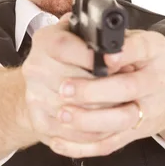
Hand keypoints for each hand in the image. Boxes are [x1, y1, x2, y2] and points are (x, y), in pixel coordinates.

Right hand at [21, 12, 121, 149]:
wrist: (42, 84)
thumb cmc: (68, 56)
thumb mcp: (79, 35)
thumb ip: (93, 33)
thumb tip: (117, 37)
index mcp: (44, 42)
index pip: (63, 47)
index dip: (90, 57)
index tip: (114, 64)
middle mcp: (35, 69)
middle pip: (73, 83)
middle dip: (106, 88)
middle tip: (129, 89)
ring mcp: (35, 97)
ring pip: (77, 111)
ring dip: (105, 112)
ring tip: (124, 107)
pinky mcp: (39, 122)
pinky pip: (72, 132)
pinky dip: (95, 132)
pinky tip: (110, 125)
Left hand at [50, 29, 164, 157]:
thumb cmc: (150, 62)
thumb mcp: (142, 41)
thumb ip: (118, 40)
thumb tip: (83, 34)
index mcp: (155, 52)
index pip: (143, 48)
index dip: (125, 53)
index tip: (105, 57)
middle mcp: (156, 82)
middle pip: (128, 89)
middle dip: (94, 91)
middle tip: (64, 88)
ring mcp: (148, 111)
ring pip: (120, 121)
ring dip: (89, 121)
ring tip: (62, 114)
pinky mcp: (136, 133)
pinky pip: (110, 143)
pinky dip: (83, 147)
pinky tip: (60, 142)